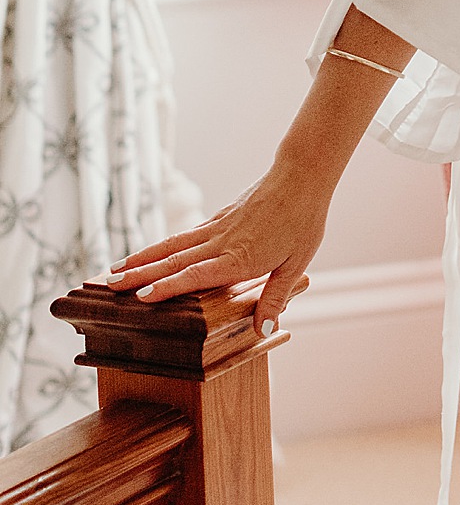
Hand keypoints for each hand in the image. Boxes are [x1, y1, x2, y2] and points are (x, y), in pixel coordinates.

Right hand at [106, 162, 328, 335]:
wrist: (301, 174)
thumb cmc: (303, 219)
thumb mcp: (297, 263)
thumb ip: (275, 296)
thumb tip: (262, 330)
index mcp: (239, 258)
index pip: (196, 275)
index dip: (168, 287)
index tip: (141, 297)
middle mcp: (222, 242)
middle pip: (175, 261)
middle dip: (140, 274)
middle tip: (110, 286)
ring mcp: (218, 227)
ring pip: (173, 245)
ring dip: (144, 258)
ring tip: (116, 270)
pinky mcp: (220, 216)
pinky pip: (186, 235)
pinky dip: (164, 245)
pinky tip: (153, 253)